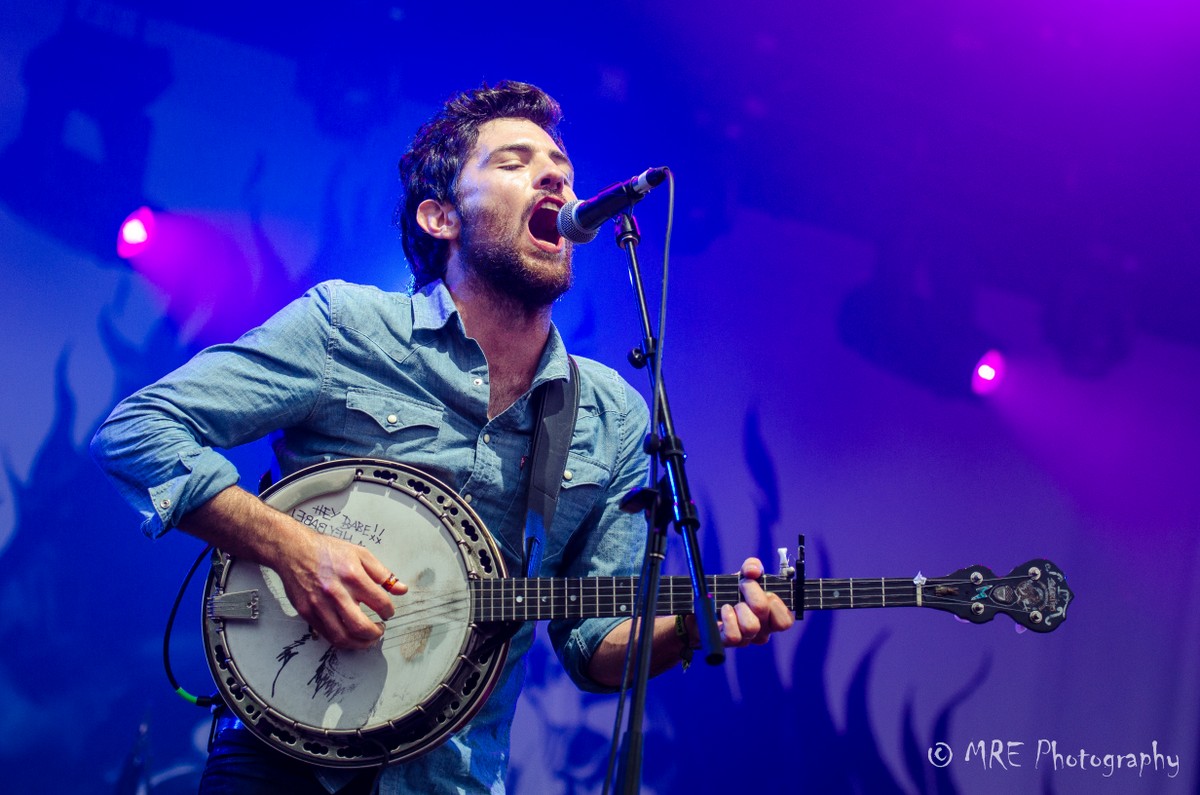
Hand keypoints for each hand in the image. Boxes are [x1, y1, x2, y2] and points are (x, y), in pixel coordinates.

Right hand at [277, 531, 407, 649]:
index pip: (380, 603)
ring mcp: (319, 605)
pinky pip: (326, 635)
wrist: (294, 550)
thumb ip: (383, 574)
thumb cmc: (328, 551)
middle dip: (375, 634)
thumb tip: (402, 589)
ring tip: (367, 639)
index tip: (388, 613)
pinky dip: (341, 640)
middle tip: (379, 630)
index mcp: (353, 576)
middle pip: (361, 627)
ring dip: (359, 644)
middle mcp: (336, 593)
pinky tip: (349, 635)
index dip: (389, 611)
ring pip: (342, 637)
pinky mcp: (307, 613)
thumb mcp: (361, 554)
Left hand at [715, 557, 793, 646]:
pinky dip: (728, 618)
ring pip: (752, 627)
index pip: (786, 621)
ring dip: (740, 608)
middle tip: (743, 585)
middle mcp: (762, 630)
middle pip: (768, 619)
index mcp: (771, 617)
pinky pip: (734, 636)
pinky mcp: (728, 642)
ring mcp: (746, 638)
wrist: (705, 605)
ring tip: (732, 603)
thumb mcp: (743, 576)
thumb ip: (752, 567)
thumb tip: (753, 570)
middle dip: (755, 595)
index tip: (763, 589)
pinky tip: (724, 610)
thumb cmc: (730, 592)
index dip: (776, 602)